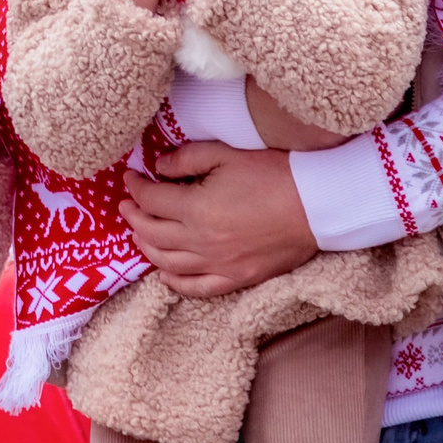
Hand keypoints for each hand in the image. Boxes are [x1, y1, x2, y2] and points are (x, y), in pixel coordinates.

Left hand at [118, 142, 317, 299]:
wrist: (316, 206)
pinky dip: (174, 282)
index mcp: (196, 208)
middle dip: (134, 217)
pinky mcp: (235, 279)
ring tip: (140, 232)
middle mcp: (201, 242)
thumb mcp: (226, 154)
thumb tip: (159, 167)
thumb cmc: (273, 174)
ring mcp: (217, 265)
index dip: (136, 187)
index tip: (130, 177)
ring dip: (146, 247)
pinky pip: (196, 288)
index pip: (152, 200)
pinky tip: (164, 273)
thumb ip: (187, 159)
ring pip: (167, 263)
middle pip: (152, 233)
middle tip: (127, 204)